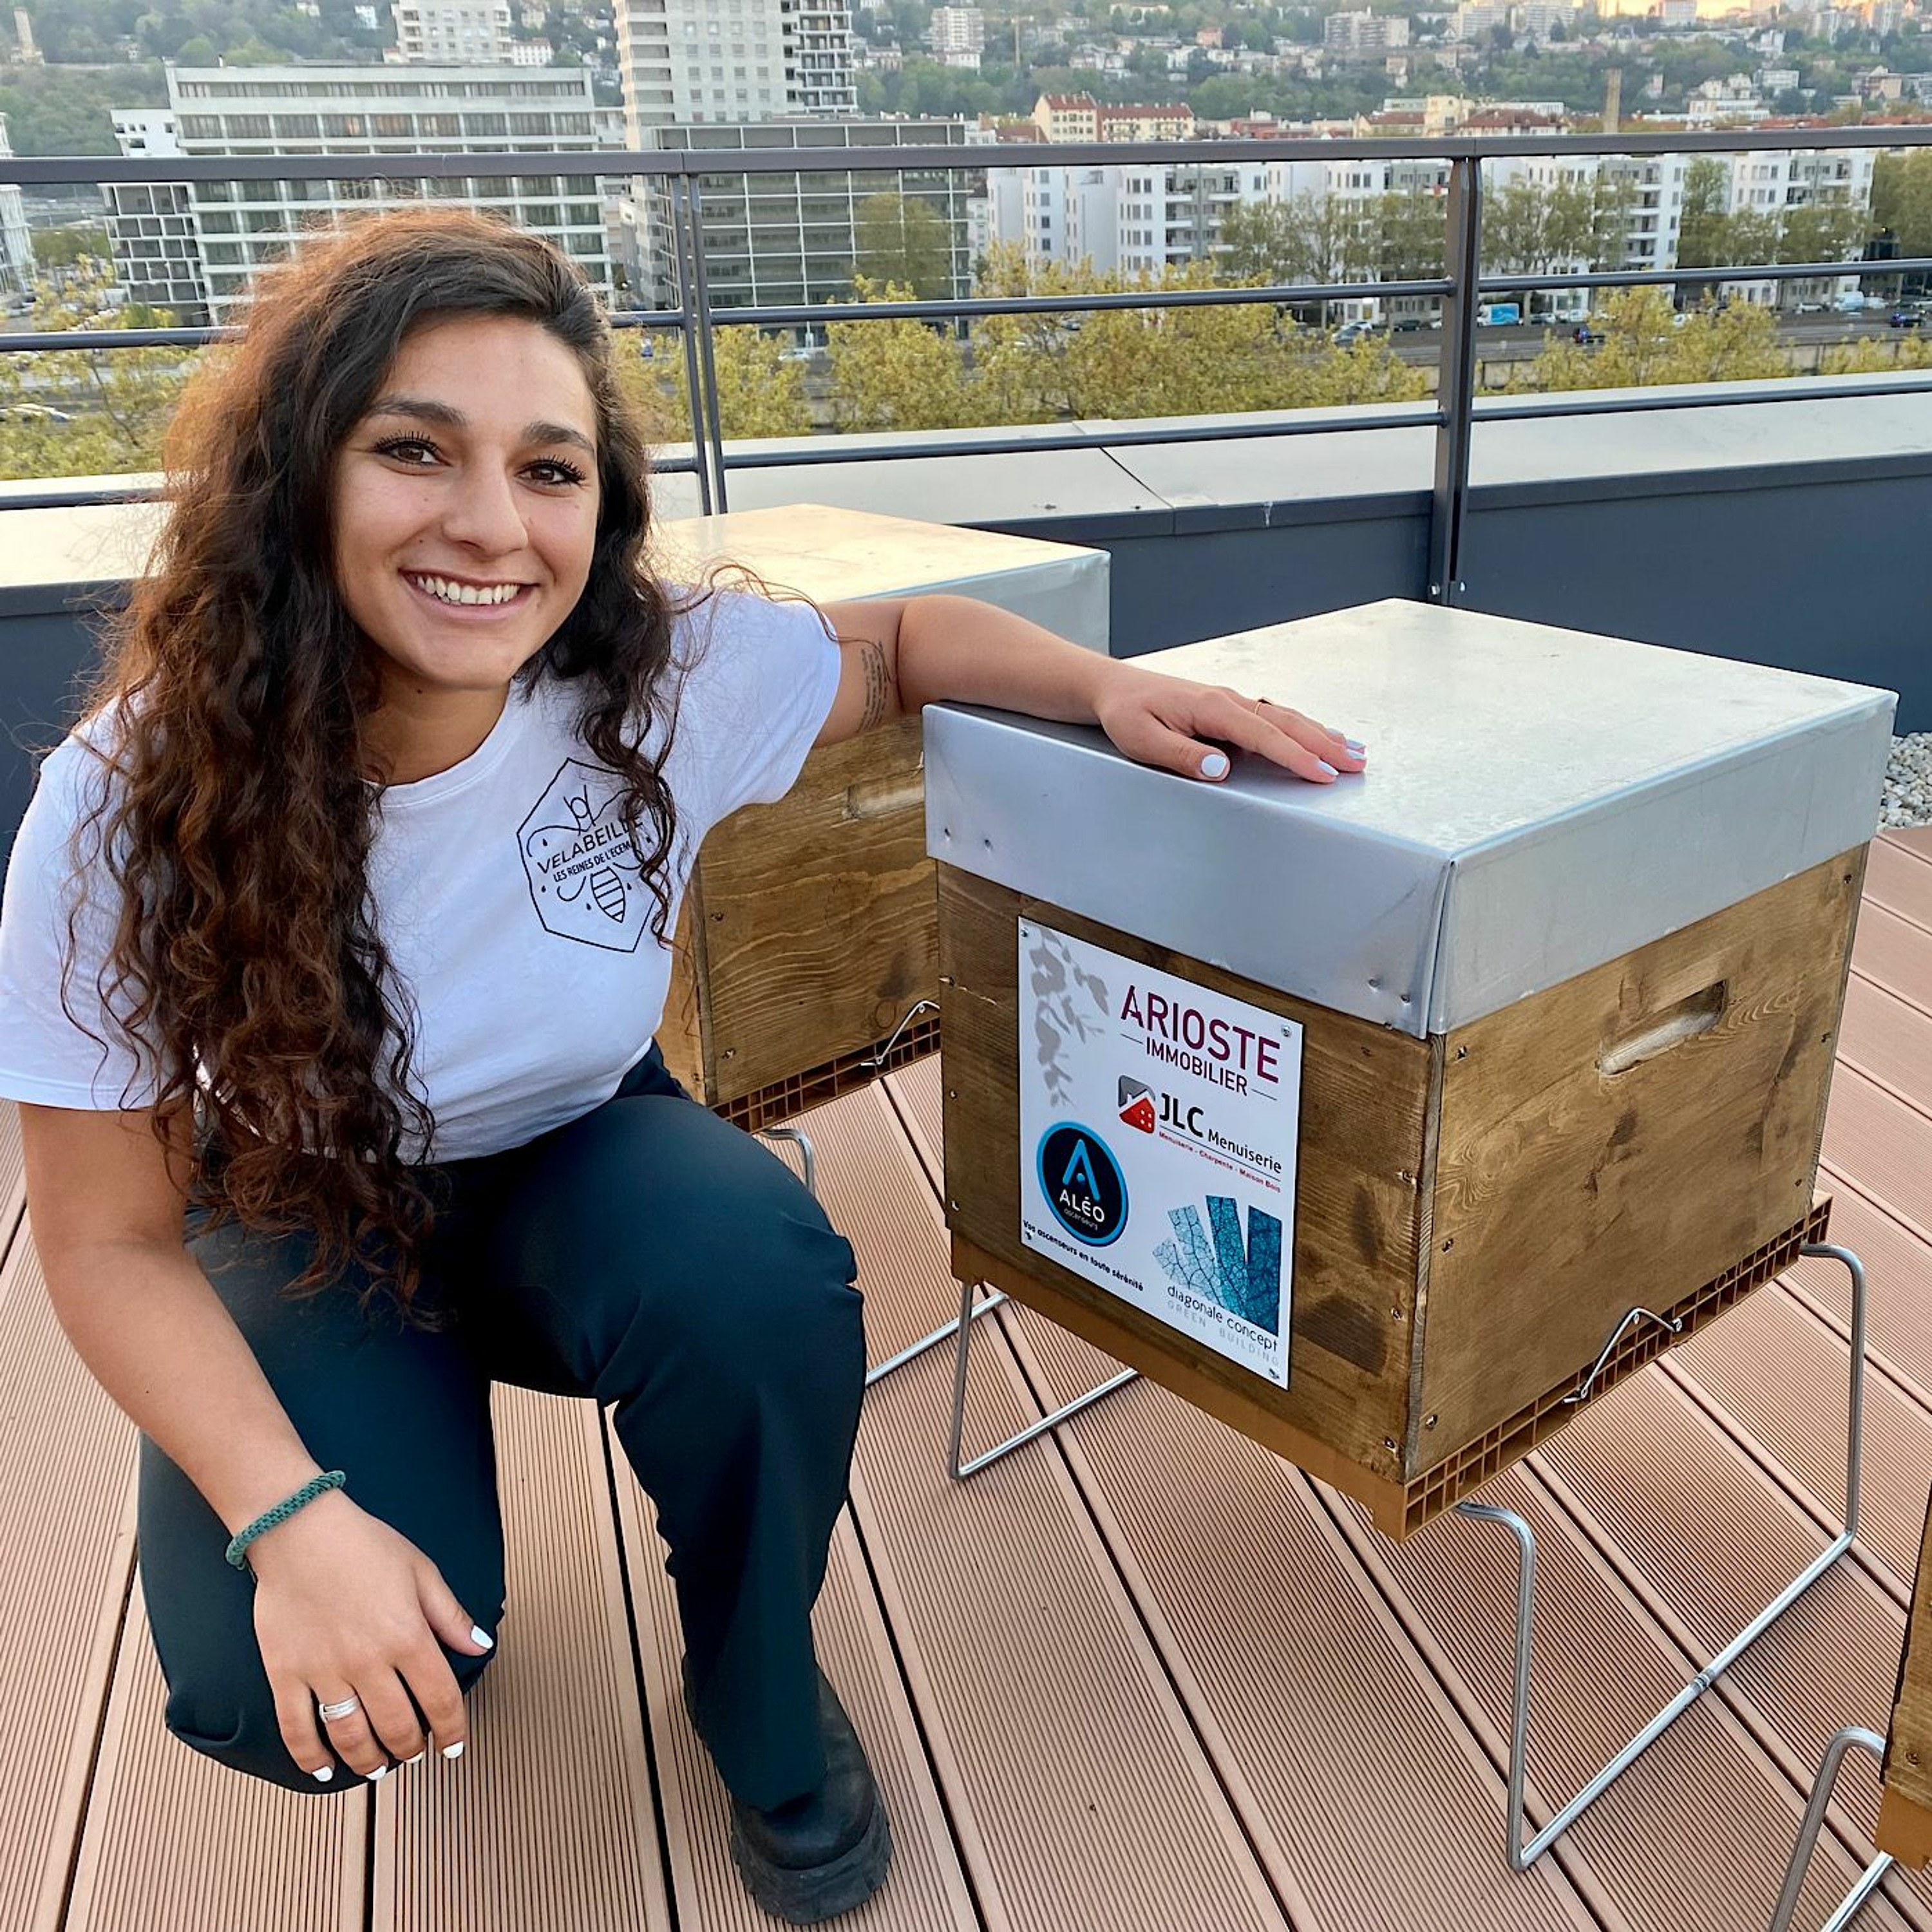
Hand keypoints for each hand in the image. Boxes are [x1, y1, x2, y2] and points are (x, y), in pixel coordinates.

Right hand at [247, 1489, 494, 1782]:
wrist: (300, 1529)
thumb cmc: (364, 1545)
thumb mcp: (421, 1572)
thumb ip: (451, 1616)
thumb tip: (480, 1646)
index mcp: (408, 1636)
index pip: (440, 1701)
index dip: (452, 1732)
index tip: (453, 1746)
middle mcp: (369, 1661)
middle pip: (397, 1727)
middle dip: (411, 1749)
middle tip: (414, 1754)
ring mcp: (325, 1671)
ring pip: (351, 1737)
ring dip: (369, 1761)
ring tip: (378, 1766)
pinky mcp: (286, 1674)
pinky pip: (297, 1729)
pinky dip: (311, 1758)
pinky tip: (325, 1770)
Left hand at [1091, 663, 1366, 785]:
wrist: (1113, 688)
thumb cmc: (1126, 714)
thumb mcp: (1143, 740)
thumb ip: (1182, 755)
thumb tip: (1220, 768)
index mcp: (1212, 708)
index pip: (1264, 736)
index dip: (1297, 757)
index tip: (1323, 774)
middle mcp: (1229, 700)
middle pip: (1287, 723)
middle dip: (1325, 745)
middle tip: (1358, 764)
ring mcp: (1232, 701)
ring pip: (1286, 717)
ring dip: (1321, 735)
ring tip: (1353, 751)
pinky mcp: (1229, 706)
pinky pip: (1274, 717)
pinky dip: (1302, 728)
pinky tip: (1318, 736)